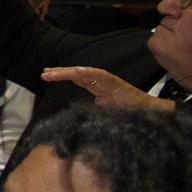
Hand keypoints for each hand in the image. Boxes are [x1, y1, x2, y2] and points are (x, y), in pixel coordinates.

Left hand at [41, 66, 174, 110]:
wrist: (146, 114)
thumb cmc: (126, 115)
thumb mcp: (101, 115)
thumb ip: (88, 114)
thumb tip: (73, 121)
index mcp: (96, 88)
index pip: (75, 80)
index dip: (61, 76)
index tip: (46, 76)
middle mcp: (99, 82)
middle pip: (76, 75)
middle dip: (59, 73)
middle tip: (44, 72)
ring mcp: (107, 81)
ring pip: (84, 73)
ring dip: (67, 72)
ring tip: (53, 72)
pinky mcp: (115, 83)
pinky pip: (100, 75)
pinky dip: (88, 72)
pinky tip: (76, 71)